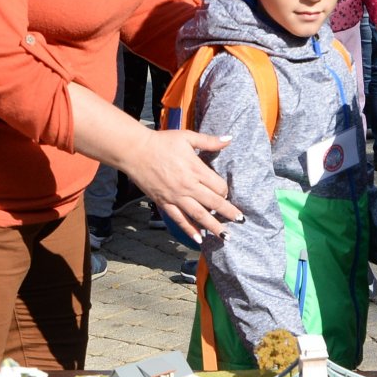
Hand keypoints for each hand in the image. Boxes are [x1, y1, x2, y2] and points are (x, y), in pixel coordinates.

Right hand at [123, 127, 239, 242]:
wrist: (135, 152)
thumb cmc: (162, 142)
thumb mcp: (187, 137)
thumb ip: (209, 141)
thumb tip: (229, 139)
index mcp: (196, 170)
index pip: (218, 186)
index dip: (225, 191)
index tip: (226, 193)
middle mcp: (188, 186)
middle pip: (213, 203)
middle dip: (228, 213)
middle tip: (241, 221)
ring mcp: (176, 197)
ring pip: (199, 215)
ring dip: (213, 226)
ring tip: (225, 236)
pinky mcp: (164, 203)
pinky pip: (179, 219)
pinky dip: (189, 230)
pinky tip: (198, 239)